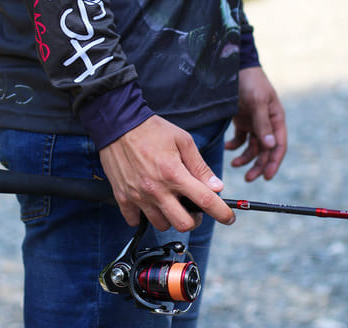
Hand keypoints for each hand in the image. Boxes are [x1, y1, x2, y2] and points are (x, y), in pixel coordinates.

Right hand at [99, 114, 234, 231]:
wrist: (118, 123)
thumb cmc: (151, 129)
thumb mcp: (182, 140)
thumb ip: (200, 166)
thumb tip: (216, 187)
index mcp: (174, 173)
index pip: (205, 201)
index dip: (222, 213)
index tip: (229, 218)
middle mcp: (157, 189)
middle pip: (184, 224)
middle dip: (194, 219)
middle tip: (193, 208)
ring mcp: (138, 196)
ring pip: (161, 225)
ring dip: (169, 217)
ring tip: (169, 201)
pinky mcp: (122, 197)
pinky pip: (135, 221)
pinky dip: (143, 215)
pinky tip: (148, 202)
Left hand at [225, 66, 286, 181]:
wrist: (236, 67)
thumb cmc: (251, 82)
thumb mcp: (257, 101)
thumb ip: (263, 124)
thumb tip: (270, 146)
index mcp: (276, 119)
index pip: (278, 146)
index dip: (274, 162)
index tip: (267, 177)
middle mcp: (267, 124)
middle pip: (265, 150)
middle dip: (258, 165)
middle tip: (248, 178)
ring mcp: (254, 123)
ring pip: (252, 147)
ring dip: (245, 157)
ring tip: (234, 164)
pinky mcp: (242, 120)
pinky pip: (240, 139)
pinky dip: (234, 145)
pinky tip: (227, 147)